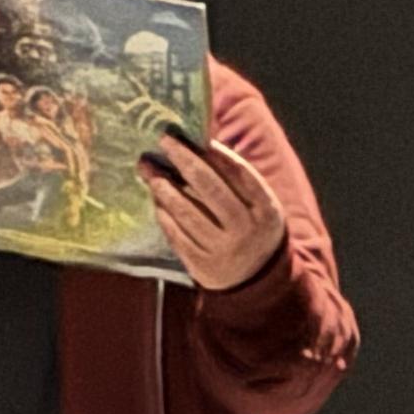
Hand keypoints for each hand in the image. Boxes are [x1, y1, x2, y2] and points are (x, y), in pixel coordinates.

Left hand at [138, 127, 287, 290]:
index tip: (188, 135)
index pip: (238, 172)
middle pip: (211, 188)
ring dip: (165, 188)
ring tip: (148, 170)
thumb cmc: (252, 227)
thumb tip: (199, 143)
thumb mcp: (258, 204)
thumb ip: (236, 179)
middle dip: (184, 161)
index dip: (213, 152)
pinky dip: (165, 216)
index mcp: (265, 207)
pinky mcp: (202, 265)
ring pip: (189, 213)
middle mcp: (245, 228)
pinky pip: (178, 235)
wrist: (257, 278)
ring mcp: (223, 249)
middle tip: (163, 140)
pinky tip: (155, 200)